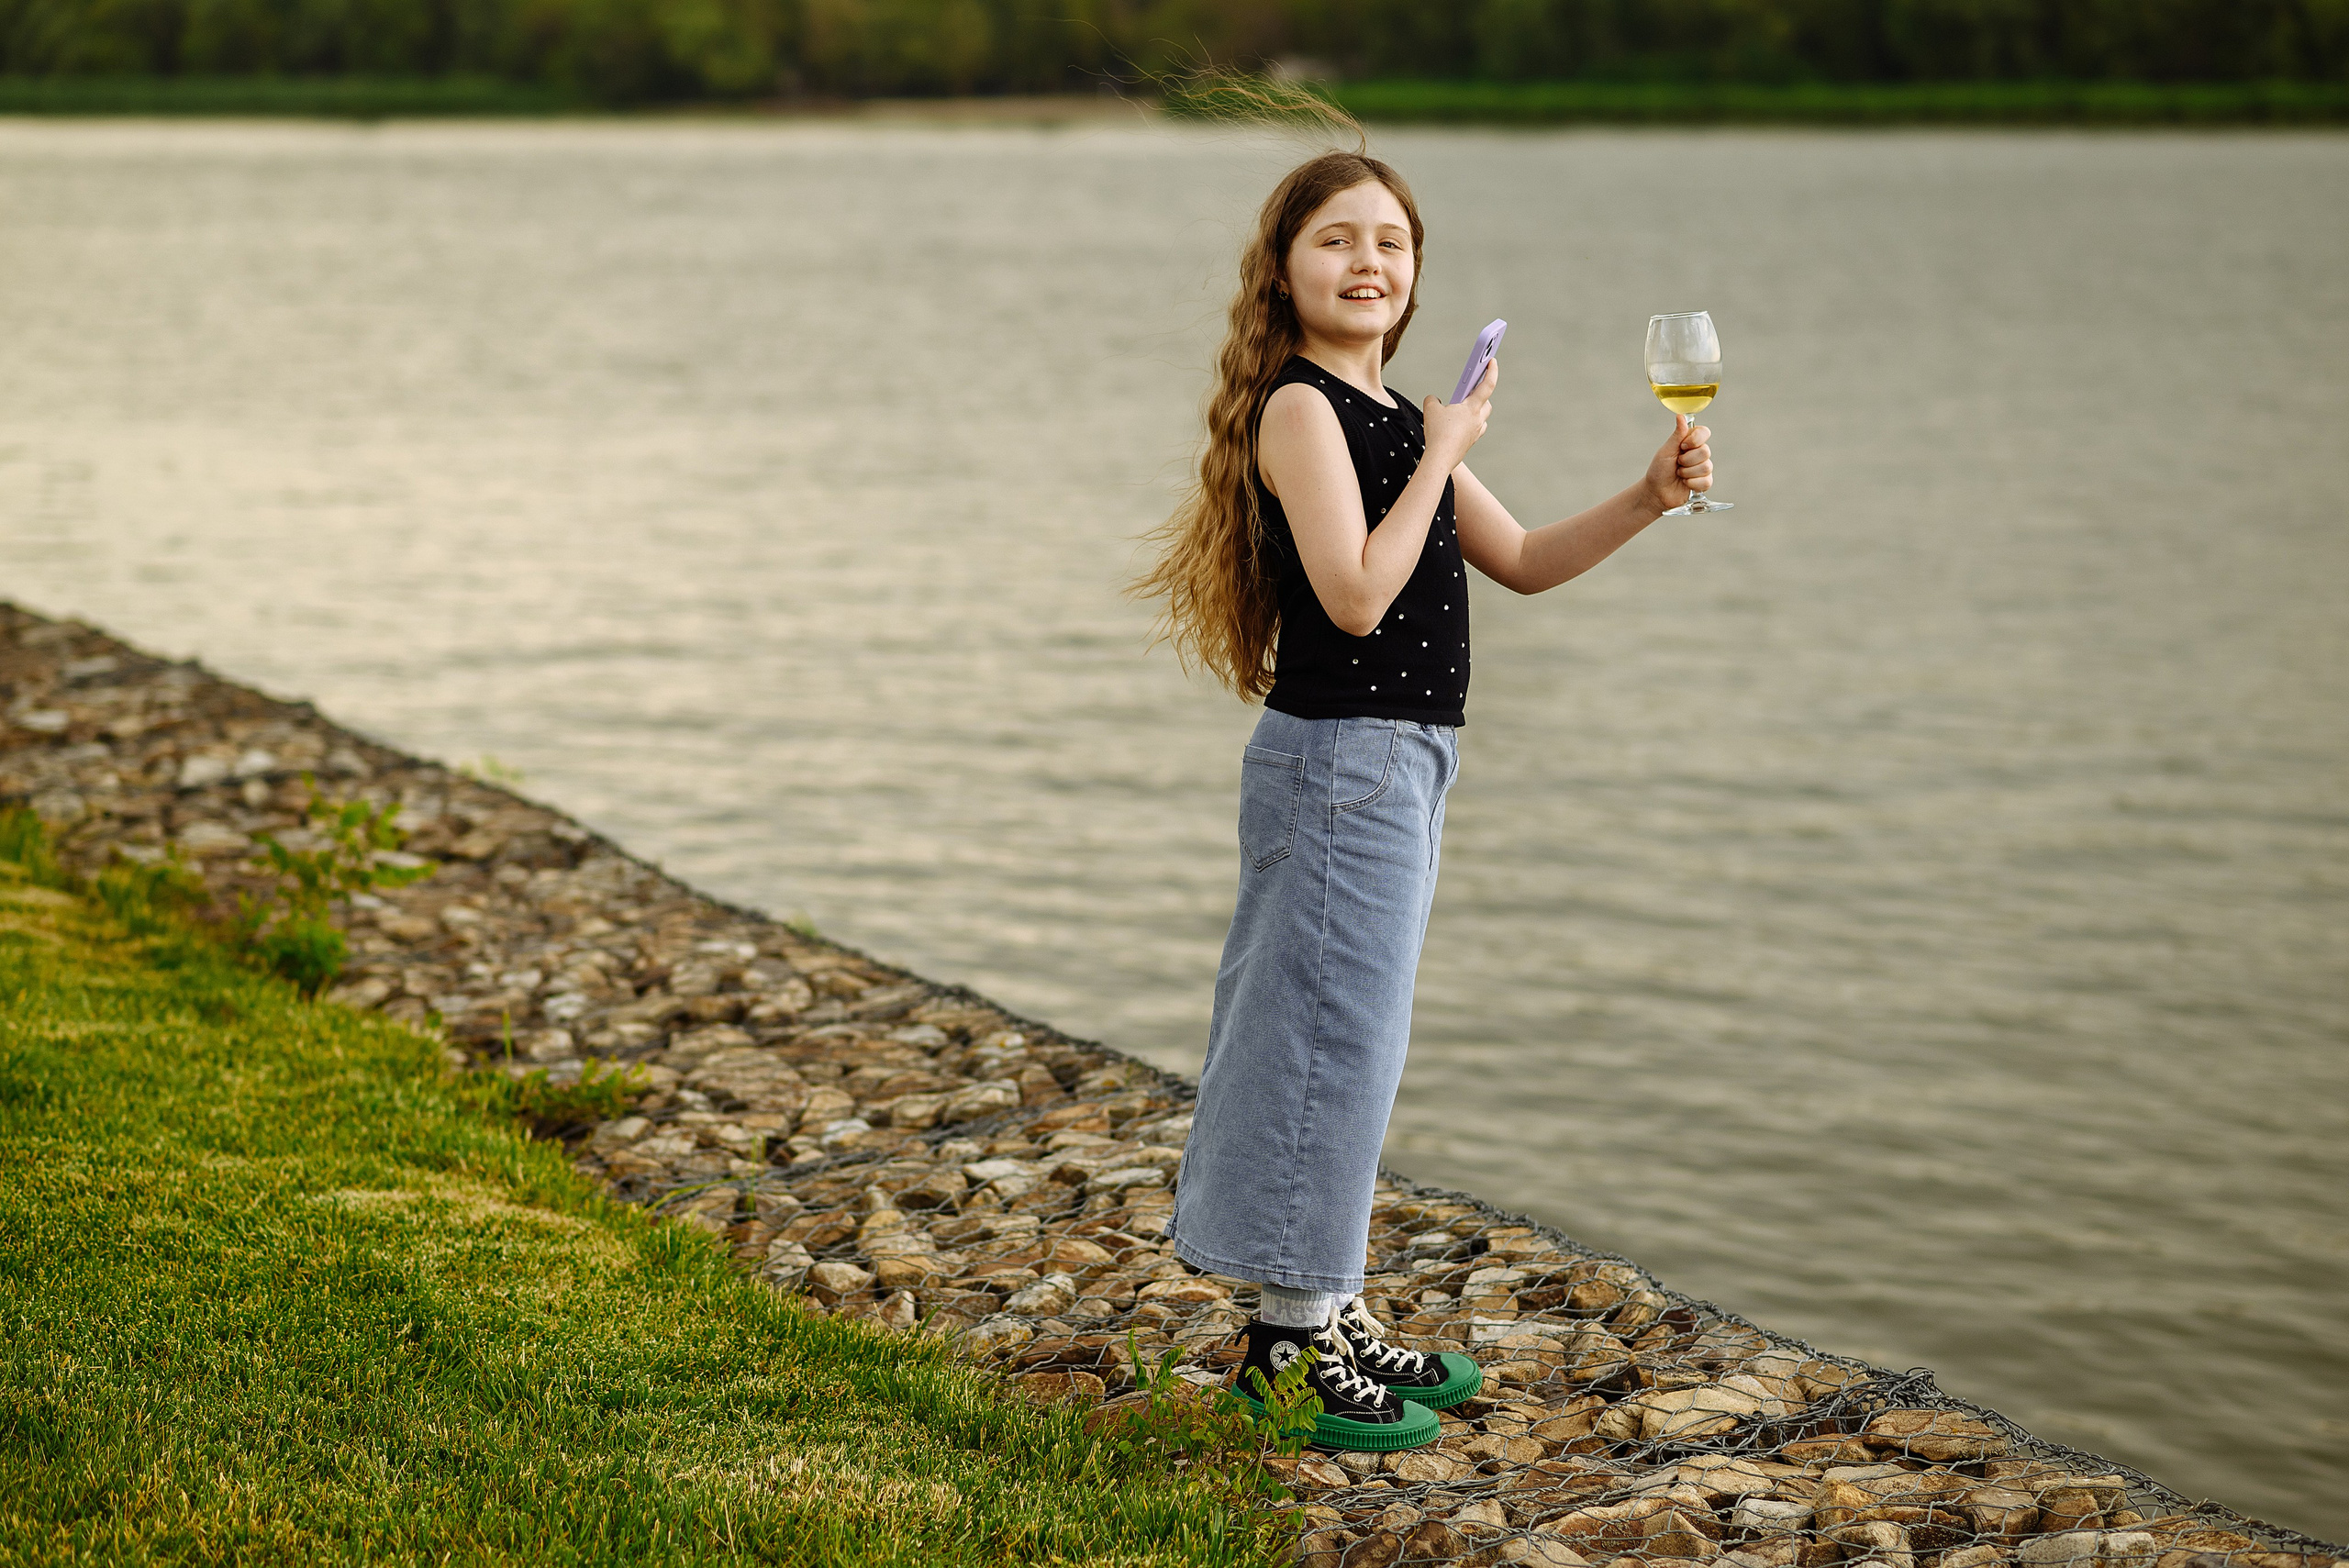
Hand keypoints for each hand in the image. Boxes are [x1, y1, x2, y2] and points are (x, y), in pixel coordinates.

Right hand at [1421, 355, 1496, 471]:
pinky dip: (1468, 425)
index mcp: (1472, 407)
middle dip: (1480, 394)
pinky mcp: (1470, 443)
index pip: (1487, 385)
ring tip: (1461, 409)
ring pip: (1481, 418)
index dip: (1491, 371)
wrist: (1440, 459)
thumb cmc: (1437, 433)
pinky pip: (1474, 430)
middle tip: (1471, 388)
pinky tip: (1456, 426)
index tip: (1492, 361)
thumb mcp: (1430, 409)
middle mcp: (1477, 419)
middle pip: (1486, 403)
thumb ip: (1432, 399)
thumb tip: (1434, 400)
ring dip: (1475, 411)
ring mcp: (1475, 433)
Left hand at [1644, 414, 1711, 511]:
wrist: (1656, 492)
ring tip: (1679, 474)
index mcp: (1690, 442)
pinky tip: (1685, 483)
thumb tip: (1680, 416)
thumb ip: (1677, 435)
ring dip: (1687, 472)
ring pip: (1706, 467)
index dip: (1695, 440)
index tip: (1682, 447)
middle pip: (1705, 451)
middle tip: (1677, 464)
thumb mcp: (1666, 451)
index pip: (1704, 432)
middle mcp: (1699, 453)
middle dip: (1687, 460)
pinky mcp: (1704, 482)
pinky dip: (1692, 483)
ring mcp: (1703, 468)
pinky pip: (1707, 481)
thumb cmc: (1658, 470)